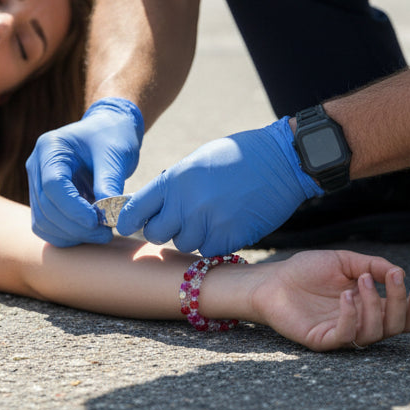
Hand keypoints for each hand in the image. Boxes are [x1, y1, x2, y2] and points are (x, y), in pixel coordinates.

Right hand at [26, 98, 144, 246]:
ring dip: (71, 235)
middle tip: (106, 233)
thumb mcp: (115, 155)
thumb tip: (110, 216)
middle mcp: (36, 165)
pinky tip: (90, 234)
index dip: (74, 208)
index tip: (98, 222)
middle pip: (45, 207)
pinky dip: (66, 235)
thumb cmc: (112, 136)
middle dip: (76, 226)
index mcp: (50, 147)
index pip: (53, 185)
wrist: (108, 132)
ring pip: (43, 221)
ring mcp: (36, 183)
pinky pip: (46, 226)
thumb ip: (109, 183)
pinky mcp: (43, 199)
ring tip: (101, 234)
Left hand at [115, 117, 320, 255]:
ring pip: (184, 245)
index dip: (129, 220)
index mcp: (174, 179)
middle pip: (157, 234)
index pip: (136, 209)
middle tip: (182, 221)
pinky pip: (209, 252)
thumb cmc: (240, 157)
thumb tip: (157, 208)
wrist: (282, 160)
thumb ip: (175, 186)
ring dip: (194, 236)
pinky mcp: (228, 237)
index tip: (128, 226)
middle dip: (166, 230)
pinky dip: (215, 244)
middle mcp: (186, 202)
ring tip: (212, 216)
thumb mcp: (198, 162)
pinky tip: (227, 225)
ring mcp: (207, 222)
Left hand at [248, 250, 409, 350]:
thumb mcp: (344, 261)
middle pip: (396, 326)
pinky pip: (346, 336)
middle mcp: (360, 323)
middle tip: (394, 277)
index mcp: (369, 306)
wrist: (272, 280)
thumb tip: (400, 273)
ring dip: (374, 304)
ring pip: (375, 332)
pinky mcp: (323, 340)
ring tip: (362, 280)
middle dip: (400, 302)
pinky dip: (351, 316)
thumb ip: (373, 265)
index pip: (403, 315)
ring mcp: (342, 333)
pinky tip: (346, 296)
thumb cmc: (306, 271)